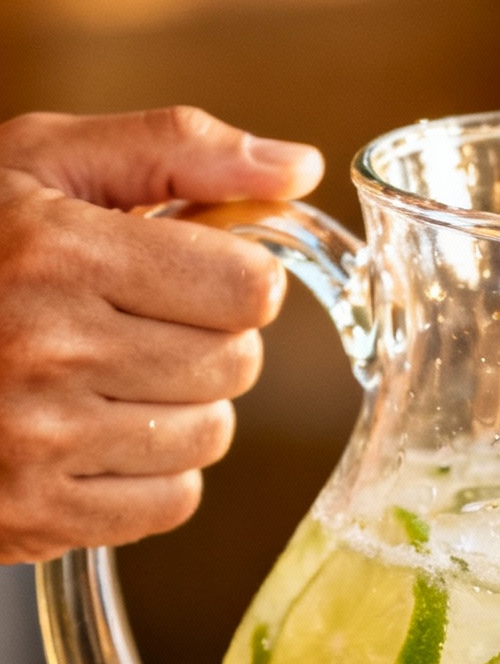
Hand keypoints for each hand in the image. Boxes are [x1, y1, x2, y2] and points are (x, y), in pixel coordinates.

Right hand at [0, 104, 322, 561]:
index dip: (233, 278)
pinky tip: (92, 433)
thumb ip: (175, 150)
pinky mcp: (37, 513)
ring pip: (209, 436)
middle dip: (206, 340)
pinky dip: (149, 473)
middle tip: (138, 323)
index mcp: (57, 250)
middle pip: (236, 365)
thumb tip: (298, 167)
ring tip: (108, 377)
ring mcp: (41, 440)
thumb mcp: (43, 164)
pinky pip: (170, 502)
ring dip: (180, 408)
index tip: (194, 273)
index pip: (246, 287)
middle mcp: (50, 348)